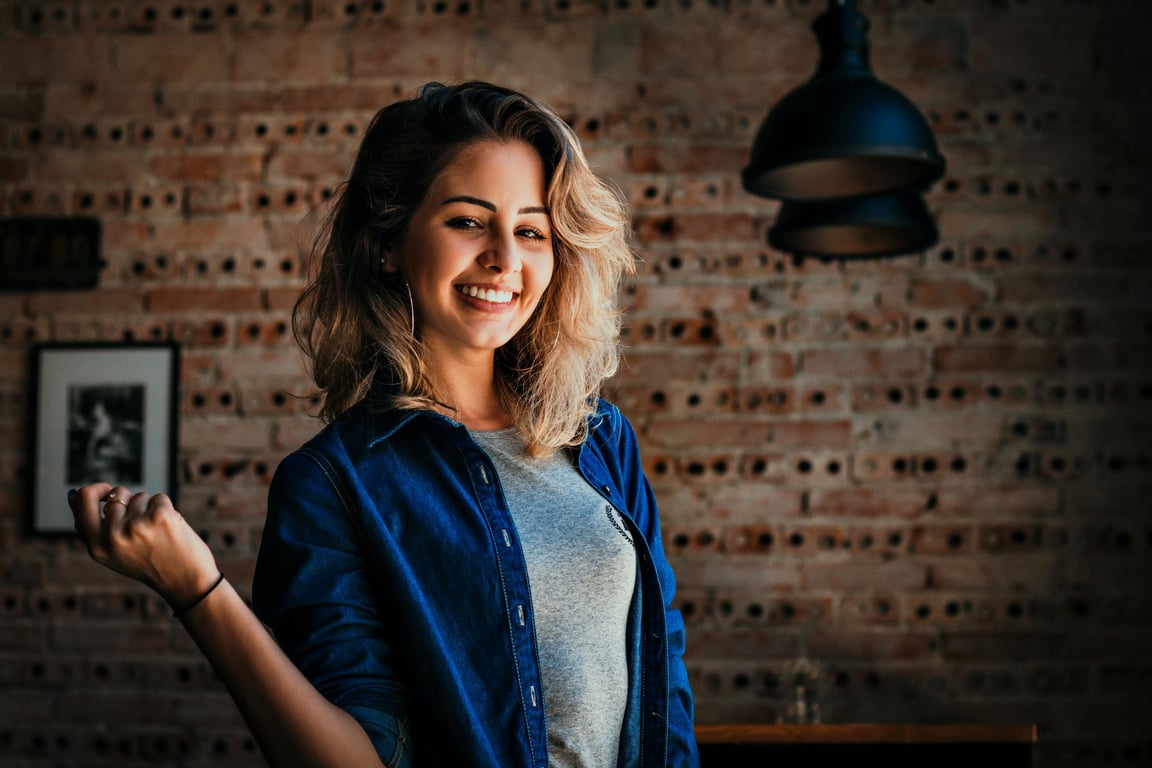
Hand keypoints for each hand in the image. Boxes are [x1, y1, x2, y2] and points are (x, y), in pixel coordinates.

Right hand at [69, 483, 220, 610]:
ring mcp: (136, 525)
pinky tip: (170, 530)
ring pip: (139, 497)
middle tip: (143, 526)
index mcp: (96, 546)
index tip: (105, 489)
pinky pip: (158, 498)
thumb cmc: (150, 565)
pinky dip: (166, 509)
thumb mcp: (113, 553)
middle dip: (129, 502)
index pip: (82, 501)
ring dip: (149, 509)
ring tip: (157, 534)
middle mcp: (112, 536)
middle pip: (116, 495)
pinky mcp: (159, 517)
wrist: (186, 581)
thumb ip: (96, 528)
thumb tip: (76, 494)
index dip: (93, 490)